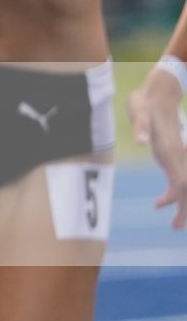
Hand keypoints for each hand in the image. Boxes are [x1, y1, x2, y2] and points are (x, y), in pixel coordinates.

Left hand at [128, 64, 186, 230]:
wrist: (159, 92)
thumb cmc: (147, 103)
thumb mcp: (139, 111)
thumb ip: (140, 126)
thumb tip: (140, 142)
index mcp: (172, 150)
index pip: (182, 180)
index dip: (182, 197)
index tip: (176, 216)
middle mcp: (179, 156)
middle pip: (186, 188)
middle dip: (185, 209)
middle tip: (175, 228)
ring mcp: (178, 156)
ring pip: (184, 187)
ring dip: (181, 205)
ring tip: (173, 224)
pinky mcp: (172, 156)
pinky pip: (178, 180)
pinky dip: (172, 194)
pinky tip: (161, 203)